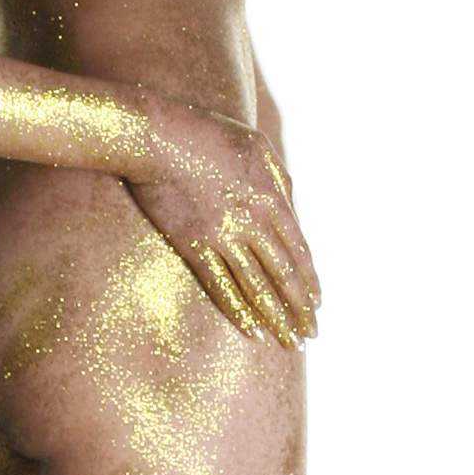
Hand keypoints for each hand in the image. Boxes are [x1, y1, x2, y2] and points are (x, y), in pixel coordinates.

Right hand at [124, 108, 322, 346]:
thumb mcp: (255, 144)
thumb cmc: (203, 132)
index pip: (298, 249)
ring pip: (258, 286)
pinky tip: (253, 332)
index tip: (317, 303)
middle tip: (311, 333)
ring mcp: (224, 235)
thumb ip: (278, 177)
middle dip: (300, 308)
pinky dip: (239, 311)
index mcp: (271, 196)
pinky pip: (221, 286)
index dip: (310, 280)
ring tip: (290, 342)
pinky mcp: (194, 245)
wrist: (156, 135)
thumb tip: (292, 202)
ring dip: (277, 318)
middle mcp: (254, 221)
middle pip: (284, 274)